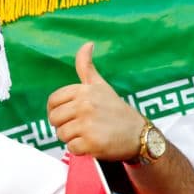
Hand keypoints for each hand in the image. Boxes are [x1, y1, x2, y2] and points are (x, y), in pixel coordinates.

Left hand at [47, 43, 144, 159]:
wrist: (140, 135)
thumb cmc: (117, 111)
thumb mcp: (101, 86)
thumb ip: (87, 67)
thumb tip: (86, 44)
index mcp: (83, 91)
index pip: (53, 101)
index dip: (57, 110)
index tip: (69, 115)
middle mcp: (84, 105)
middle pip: (54, 119)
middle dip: (65, 126)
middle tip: (82, 126)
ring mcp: (88, 124)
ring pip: (61, 134)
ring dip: (73, 138)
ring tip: (89, 134)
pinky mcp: (92, 143)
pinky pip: (71, 148)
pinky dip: (81, 150)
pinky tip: (94, 144)